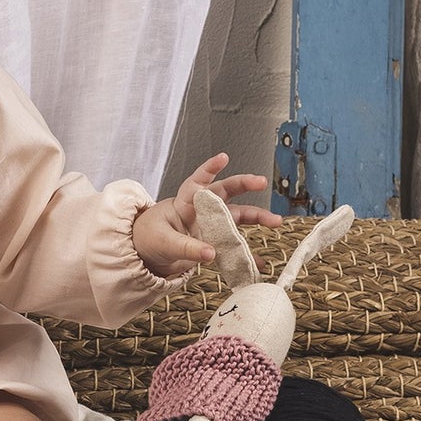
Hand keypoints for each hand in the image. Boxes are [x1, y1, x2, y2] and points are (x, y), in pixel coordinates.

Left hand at [131, 152, 282, 277]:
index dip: (209, 168)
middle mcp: (201, 210)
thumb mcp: (164, 242)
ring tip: (275, 221)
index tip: (223, 158)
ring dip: (256, 218)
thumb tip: (211, 253)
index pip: (197, 181)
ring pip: (237, 216)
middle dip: (244, 184)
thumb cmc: (149, 238)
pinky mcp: (213, 242)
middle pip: (225, 192)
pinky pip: (234, 245)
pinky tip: (258, 262)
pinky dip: (246, 254)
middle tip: (261, 182)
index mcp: (184, 202)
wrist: (145, 254)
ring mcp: (209, 225)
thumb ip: (186, 247)